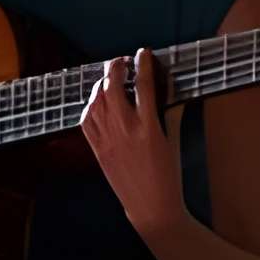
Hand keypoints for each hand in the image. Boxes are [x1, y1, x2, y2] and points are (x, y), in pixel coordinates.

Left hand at [81, 49, 185, 234]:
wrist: (151, 206)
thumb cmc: (169, 175)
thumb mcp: (174, 141)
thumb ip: (169, 114)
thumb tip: (168, 92)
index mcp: (149, 127)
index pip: (144, 86)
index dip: (143, 65)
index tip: (143, 53)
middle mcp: (125, 130)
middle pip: (112, 88)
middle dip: (115, 68)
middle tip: (121, 61)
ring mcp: (107, 139)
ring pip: (96, 101)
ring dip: (101, 85)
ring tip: (109, 78)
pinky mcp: (96, 149)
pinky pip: (86, 120)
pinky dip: (90, 106)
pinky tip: (96, 101)